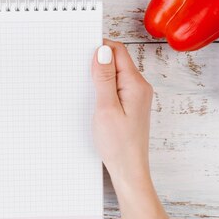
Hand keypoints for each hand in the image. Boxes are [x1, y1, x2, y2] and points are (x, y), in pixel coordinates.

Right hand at [92, 39, 153, 186]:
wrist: (129, 170)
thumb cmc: (118, 145)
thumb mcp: (106, 109)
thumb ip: (104, 78)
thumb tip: (102, 51)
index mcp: (136, 84)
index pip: (118, 51)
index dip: (99, 47)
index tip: (80, 51)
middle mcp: (139, 87)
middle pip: (117, 60)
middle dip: (98, 61)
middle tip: (78, 71)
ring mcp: (135, 96)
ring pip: (115, 73)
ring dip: (99, 75)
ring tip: (84, 87)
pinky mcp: (130, 105)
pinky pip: (115, 86)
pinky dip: (102, 87)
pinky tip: (92, 98)